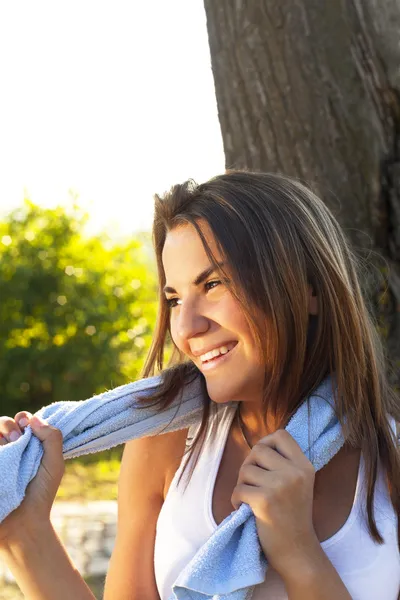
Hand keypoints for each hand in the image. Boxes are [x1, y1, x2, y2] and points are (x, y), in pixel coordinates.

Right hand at [0, 412, 64, 546]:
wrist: (22, 526)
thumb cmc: (41, 496)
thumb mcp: (54, 465)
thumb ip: (52, 438)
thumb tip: (34, 419)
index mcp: (28, 446)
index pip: (22, 420)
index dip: (24, 419)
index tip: (27, 428)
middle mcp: (9, 450)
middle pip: (3, 423)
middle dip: (9, 425)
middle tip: (17, 440)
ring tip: (8, 447)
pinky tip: (0, 454)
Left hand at [231, 429, 321, 578]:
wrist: (298, 552)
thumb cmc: (292, 516)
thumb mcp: (298, 483)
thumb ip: (283, 463)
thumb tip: (257, 446)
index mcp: (305, 465)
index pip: (280, 435)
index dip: (266, 443)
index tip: (262, 461)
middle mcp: (295, 472)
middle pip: (258, 450)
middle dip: (249, 465)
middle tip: (252, 484)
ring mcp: (280, 486)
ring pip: (245, 469)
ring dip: (242, 484)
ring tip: (250, 498)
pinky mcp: (265, 501)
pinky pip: (238, 489)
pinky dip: (236, 500)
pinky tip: (245, 510)